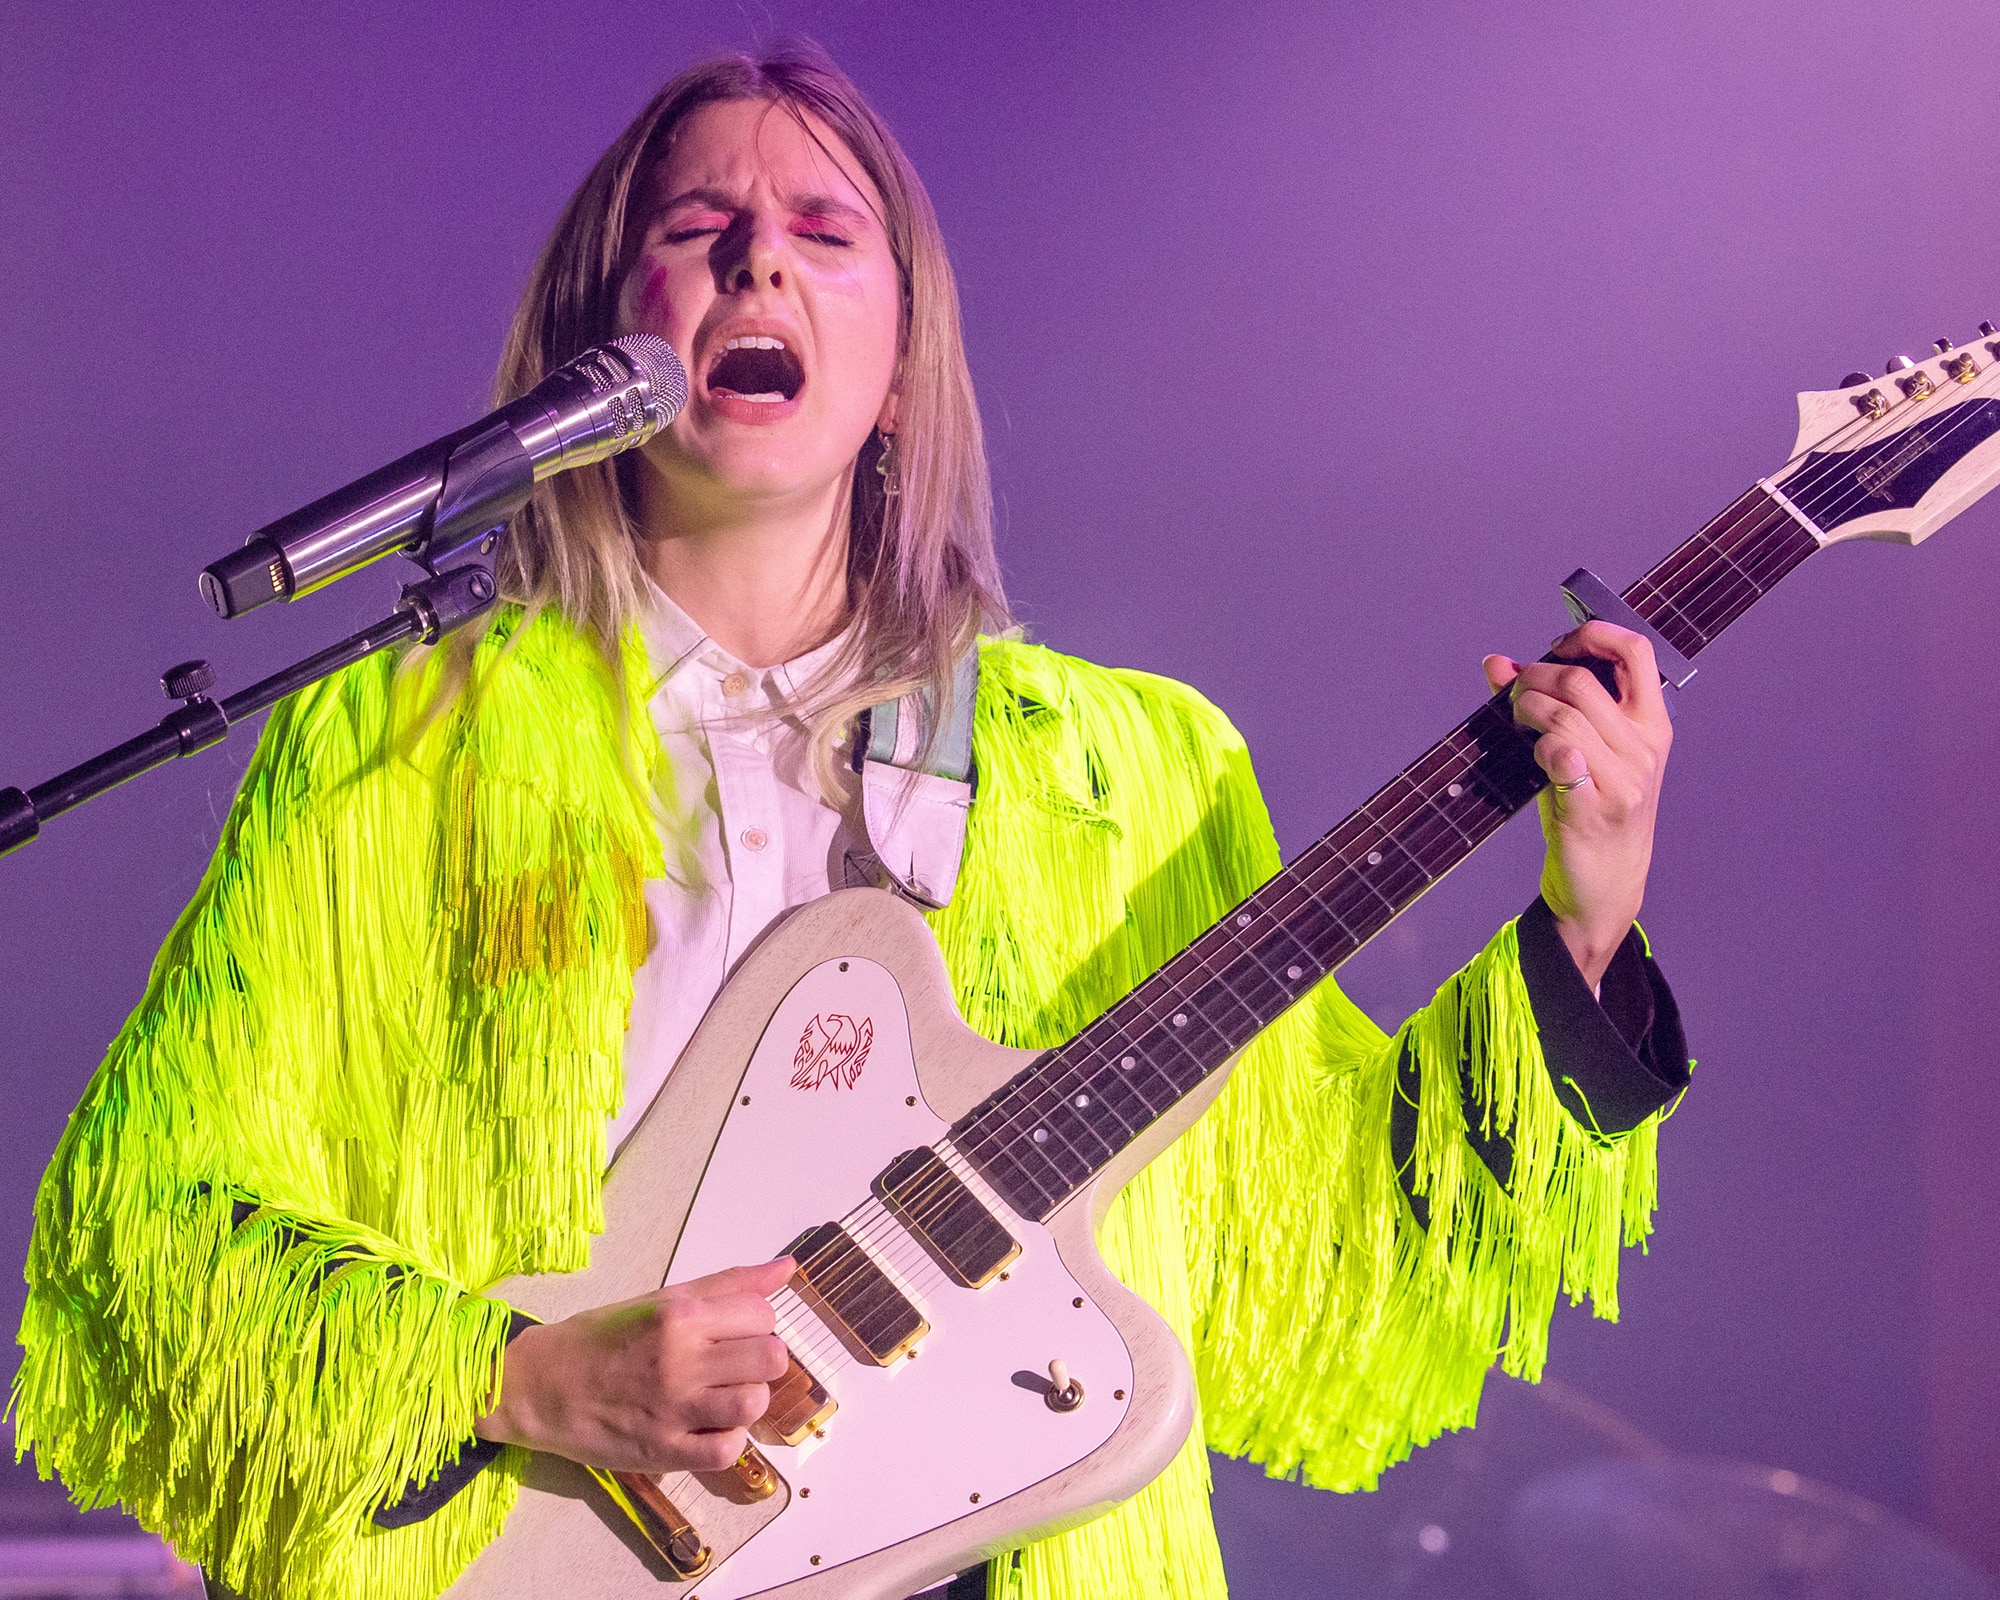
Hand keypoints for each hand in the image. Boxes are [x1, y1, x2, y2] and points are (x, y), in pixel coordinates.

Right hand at [474, 1258, 793, 1472]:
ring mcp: (673, 1408)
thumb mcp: (661, 1298)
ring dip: (747, 1401)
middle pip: (770, 1358)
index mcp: (680, 1316)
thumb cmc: (602, 1338)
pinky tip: (709, 1427)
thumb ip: (727, 1284)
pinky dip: (727, 1441)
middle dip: (760, 1360)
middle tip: (733, 1366)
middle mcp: (680, 1359)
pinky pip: (727, 1451)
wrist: (539, 1385)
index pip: (763, 1313)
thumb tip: (786, 1268)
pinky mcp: (664, 1451)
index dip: (757, 1323)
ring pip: (754, 1404)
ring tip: (722, 1397)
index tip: (734, 1333)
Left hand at [1482, 621, 1671, 989]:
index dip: (1592, 634)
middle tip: (1513, 694)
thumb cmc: (1590, 809)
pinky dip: (1537, 747)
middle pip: (1582, 680)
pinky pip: (1559, 754)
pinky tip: (1532, 756)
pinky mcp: (1595, 807)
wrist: (1605, 883)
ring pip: (1564, 714)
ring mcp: (1624, 778)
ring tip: (1516, 723)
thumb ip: (1546, 703)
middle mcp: (1645, 746)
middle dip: (1534, 677)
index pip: (1637, 651)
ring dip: (1526, 710)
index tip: (1556, 646)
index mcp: (1652, 724)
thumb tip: (1495, 663)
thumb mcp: (1579, 752)